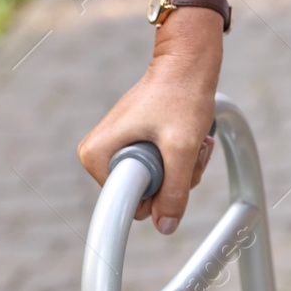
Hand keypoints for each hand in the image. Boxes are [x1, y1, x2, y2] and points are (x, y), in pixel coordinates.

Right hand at [77, 9, 222, 232]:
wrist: (187, 63)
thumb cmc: (181, 97)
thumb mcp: (182, 148)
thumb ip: (174, 190)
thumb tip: (165, 227)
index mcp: (96, 156)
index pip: (128, 204)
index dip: (158, 193)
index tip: (172, 161)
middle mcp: (100, 155)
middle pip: (145, 196)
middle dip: (176, 179)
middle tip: (189, 147)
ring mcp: (120, 151)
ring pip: (159, 184)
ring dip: (186, 168)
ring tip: (193, 139)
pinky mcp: (137, 147)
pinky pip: (163, 170)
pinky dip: (183, 159)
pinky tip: (192, 138)